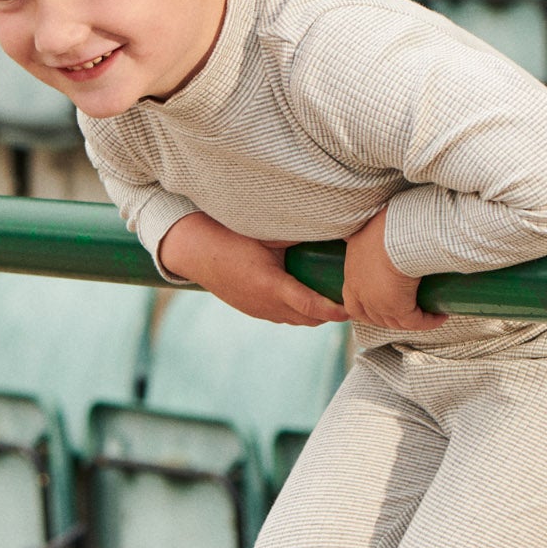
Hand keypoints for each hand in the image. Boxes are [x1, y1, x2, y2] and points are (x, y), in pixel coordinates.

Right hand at [158, 212, 347, 326]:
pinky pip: (281, 317)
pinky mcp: (251, 309)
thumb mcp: (266, 233)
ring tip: (332, 299)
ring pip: (295, 321)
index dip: (335, 310)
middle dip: (330, 314)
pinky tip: (306, 297)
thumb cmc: (229, 236)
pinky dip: (298, 312)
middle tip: (350, 299)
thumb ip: (296, 235)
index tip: (352, 307)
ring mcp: (257, 310)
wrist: (194, 250)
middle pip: (308, 320)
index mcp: (271, 287)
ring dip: (314, 314)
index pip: (312, 307)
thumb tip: (330, 226)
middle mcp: (265, 305)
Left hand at [342, 207, 445, 329]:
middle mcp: (360, 292)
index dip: (367, 308)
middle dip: (391, 319)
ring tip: (430, 313)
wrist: (396, 230)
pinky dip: (428, 321)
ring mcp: (376, 302)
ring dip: (413, 321)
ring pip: (395, 322)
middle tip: (412, 313)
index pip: (353, 303)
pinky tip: (440, 315)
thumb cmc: (386, 223)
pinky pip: (414, 322)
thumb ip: (370, 232)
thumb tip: (376, 223)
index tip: (382, 307)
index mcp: (352, 273)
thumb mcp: (370, 228)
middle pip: (373, 318)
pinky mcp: (396, 308)